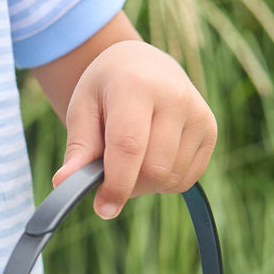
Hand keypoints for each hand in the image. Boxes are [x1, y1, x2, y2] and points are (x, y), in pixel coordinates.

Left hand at [52, 40, 216, 218]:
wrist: (143, 64)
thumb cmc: (107, 89)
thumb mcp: (83, 108)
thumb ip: (78, 147)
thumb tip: (64, 183)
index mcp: (137, 86)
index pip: (130, 146)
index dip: (117, 184)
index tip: (103, 209)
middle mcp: (175, 97)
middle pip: (154, 168)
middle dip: (128, 186)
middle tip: (109, 177)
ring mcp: (198, 114)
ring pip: (171, 178)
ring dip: (145, 185)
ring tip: (130, 160)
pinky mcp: (210, 130)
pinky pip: (186, 179)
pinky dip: (164, 182)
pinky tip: (151, 159)